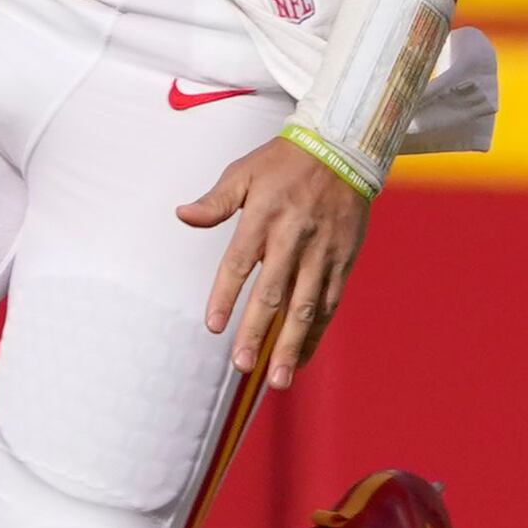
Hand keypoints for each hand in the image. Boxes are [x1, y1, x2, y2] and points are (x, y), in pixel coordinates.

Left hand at [184, 130, 375, 394]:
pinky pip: (330, 302)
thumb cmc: (286, 162)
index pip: (239, 263)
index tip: (213, 327)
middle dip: (257, 332)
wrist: (345, 150)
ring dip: (292, 345)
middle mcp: (295, 237)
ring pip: (306, 306)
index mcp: (265, 216)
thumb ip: (215, 201)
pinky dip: (317, 331)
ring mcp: (323, 252)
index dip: (226, 296)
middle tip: (243, 365)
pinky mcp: (344, 260)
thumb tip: (182, 215)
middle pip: (274, 293)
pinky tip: (303, 355)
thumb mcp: (245, 172)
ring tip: (278, 378)